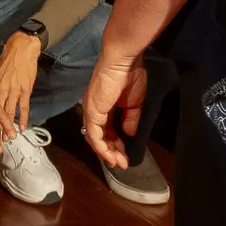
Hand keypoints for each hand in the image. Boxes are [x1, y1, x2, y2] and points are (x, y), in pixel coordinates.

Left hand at [0, 32, 41, 135]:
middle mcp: (1, 89)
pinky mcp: (25, 90)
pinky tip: (22, 128)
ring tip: (5, 139)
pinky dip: (22, 118)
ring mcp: (14, 90)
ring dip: (7, 127)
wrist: (22, 48)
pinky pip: (23, 107)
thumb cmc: (8, 59)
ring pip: (8, 112)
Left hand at [81, 52, 147, 169]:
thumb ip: (130, 118)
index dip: (115, 143)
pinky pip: (94, 135)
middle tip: (122, 163)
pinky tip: (111, 156)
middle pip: (99, 136)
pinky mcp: (92, 111)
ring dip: (107, 153)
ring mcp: (91, 110)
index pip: (106, 129)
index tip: (125, 154)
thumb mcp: (134, 102)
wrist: (124, 61)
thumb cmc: (130, 76)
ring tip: (118, 163)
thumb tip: (128, 133)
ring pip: (95, 138)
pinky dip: (102, 148)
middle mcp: (94, 109)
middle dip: (111, 151)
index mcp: (104, 105)